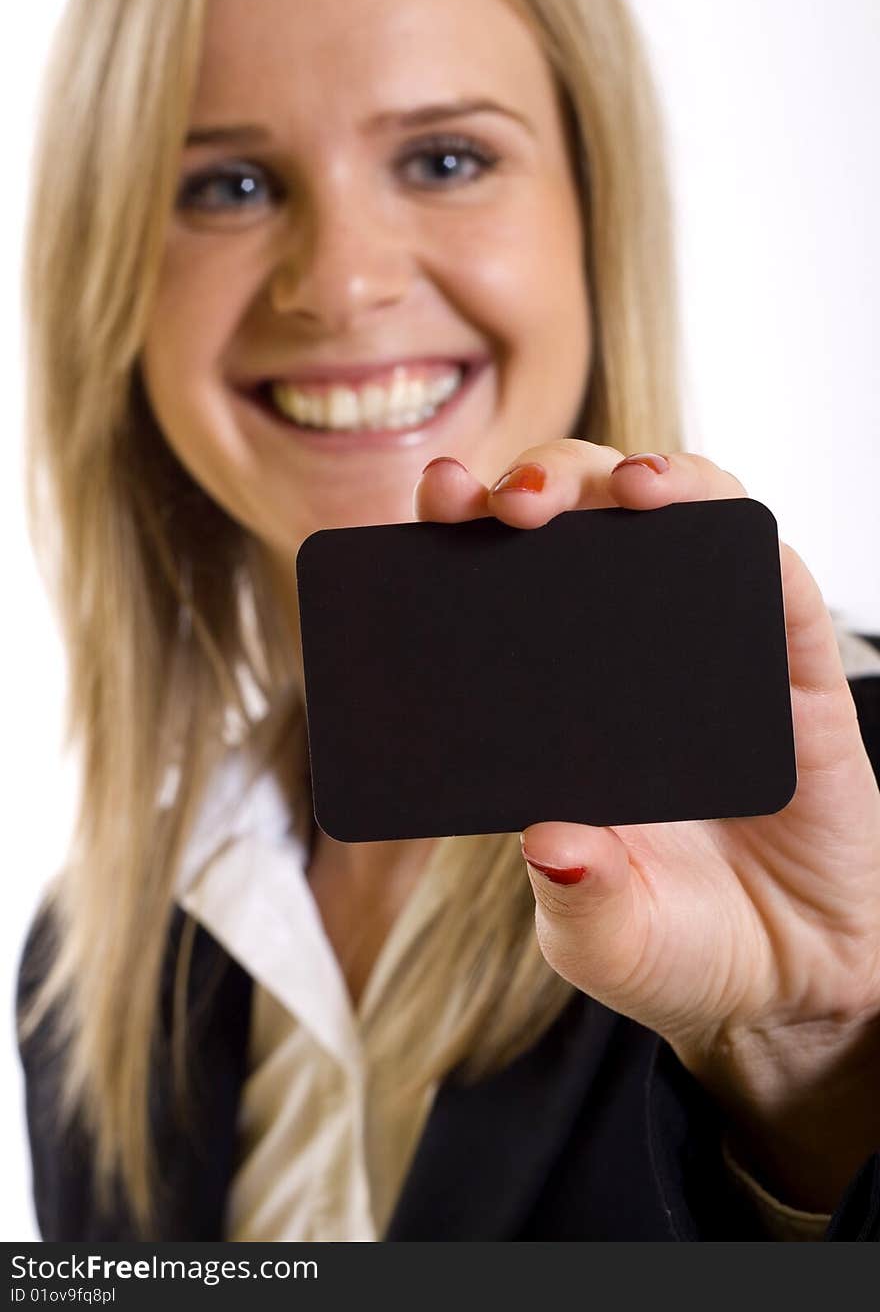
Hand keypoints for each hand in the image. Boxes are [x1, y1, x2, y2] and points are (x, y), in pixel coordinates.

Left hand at [414, 441, 879, 1208]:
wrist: (794, 974)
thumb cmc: (680, 945)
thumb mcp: (605, 937)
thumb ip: (578, 897)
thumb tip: (550, 839)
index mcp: (552, 705)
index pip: (497, 588)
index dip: (463, 535)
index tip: (434, 504)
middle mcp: (624, 658)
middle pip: (579, 527)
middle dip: (541, 485)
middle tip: (510, 503)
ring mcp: (710, 651)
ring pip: (673, 521)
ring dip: (640, 479)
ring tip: (621, 489)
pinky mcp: (791, 666)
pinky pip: (774, 578)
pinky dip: (740, 531)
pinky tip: (707, 518)